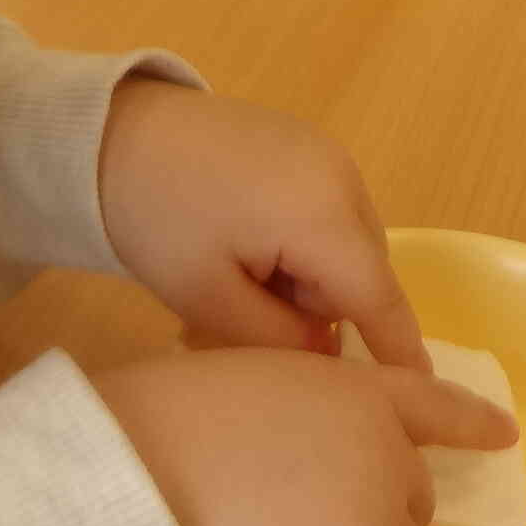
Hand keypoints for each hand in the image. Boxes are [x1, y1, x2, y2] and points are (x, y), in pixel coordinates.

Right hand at [94, 348, 517, 525]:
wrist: (126, 477)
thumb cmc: (163, 420)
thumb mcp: (245, 376)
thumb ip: (306, 413)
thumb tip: (317, 469)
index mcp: (356, 397)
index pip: (431, 407)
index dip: (469, 424)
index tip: (502, 437)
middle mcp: (383, 464)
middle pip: (409, 516)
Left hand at [100, 81, 427, 370]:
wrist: (107, 132)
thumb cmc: (155, 218)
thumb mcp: (209, 300)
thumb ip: (281, 341)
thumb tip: (327, 353)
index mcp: (322, 216)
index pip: (378, 299)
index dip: (399, 351)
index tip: (417, 393)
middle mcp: (342, 177)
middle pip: (362, 273)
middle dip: (322, 309)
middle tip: (243, 317)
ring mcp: (328, 153)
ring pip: (345, 245)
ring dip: (307, 276)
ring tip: (235, 276)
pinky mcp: (307, 143)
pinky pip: (328, 213)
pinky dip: (299, 242)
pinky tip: (242, 242)